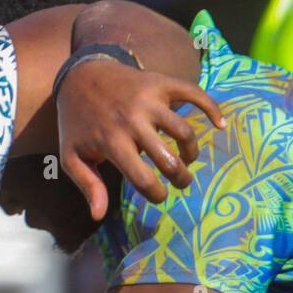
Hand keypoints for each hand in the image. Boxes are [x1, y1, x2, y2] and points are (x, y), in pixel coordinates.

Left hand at [58, 56, 223, 217]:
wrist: (81, 76)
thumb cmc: (77, 122)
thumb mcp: (71, 156)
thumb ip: (87, 185)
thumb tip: (99, 215)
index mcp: (112, 141)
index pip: (143, 179)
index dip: (156, 194)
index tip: (159, 196)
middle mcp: (133, 120)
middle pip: (168, 159)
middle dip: (180, 178)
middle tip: (181, 182)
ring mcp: (150, 99)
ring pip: (185, 132)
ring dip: (192, 152)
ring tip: (188, 159)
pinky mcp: (162, 82)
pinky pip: (194, 94)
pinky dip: (212, 108)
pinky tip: (221, 125)